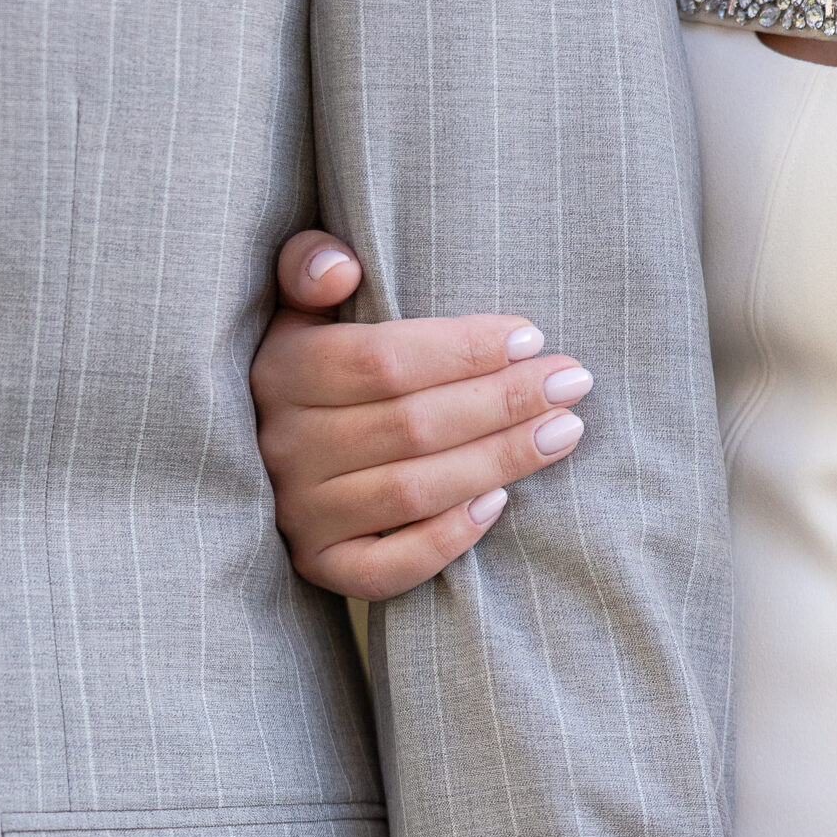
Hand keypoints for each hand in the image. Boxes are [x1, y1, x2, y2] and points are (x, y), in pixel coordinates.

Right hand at [250, 231, 594, 596]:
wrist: (264, 455)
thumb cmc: (311, 367)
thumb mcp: (297, 307)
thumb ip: (310, 268)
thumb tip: (342, 268)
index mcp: (281, 372)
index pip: (384, 362)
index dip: (464, 350)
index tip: (531, 339)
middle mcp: (285, 447)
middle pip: (411, 426)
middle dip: (503, 402)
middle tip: (571, 384)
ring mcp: (300, 514)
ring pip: (412, 491)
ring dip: (498, 461)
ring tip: (563, 432)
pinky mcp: (319, 566)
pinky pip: (386, 568)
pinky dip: (445, 541)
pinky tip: (499, 503)